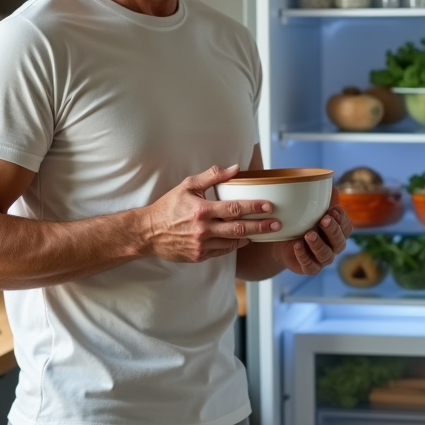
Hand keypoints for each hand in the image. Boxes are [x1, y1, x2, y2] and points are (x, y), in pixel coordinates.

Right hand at [143, 164, 282, 262]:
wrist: (148, 232)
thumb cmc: (168, 206)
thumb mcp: (187, 186)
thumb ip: (211, 176)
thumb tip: (235, 168)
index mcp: (201, 210)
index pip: (234, 208)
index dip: (254, 207)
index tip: (269, 206)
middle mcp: (203, 229)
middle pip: (239, 229)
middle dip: (261, 226)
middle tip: (277, 224)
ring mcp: (202, 245)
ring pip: (233, 242)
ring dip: (250, 237)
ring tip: (264, 231)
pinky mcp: (199, 256)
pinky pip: (222, 251)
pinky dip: (234, 245)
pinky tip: (242, 239)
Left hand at [272, 189, 351, 275]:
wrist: (283, 242)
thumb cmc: (303, 224)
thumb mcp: (311, 213)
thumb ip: (324, 203)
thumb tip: (334, 188)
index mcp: (338, 232)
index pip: (346, 227)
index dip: (341, 219)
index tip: (333, 210)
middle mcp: (334, 247)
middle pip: (339, 241)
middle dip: (332, 230)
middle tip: (324, 220)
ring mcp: (323, 259)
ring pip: (325, 254)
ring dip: (317, 244)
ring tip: (308, 234)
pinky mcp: (310, 268)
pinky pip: (310, 266)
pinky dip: (303, 256)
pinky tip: (297, 246)